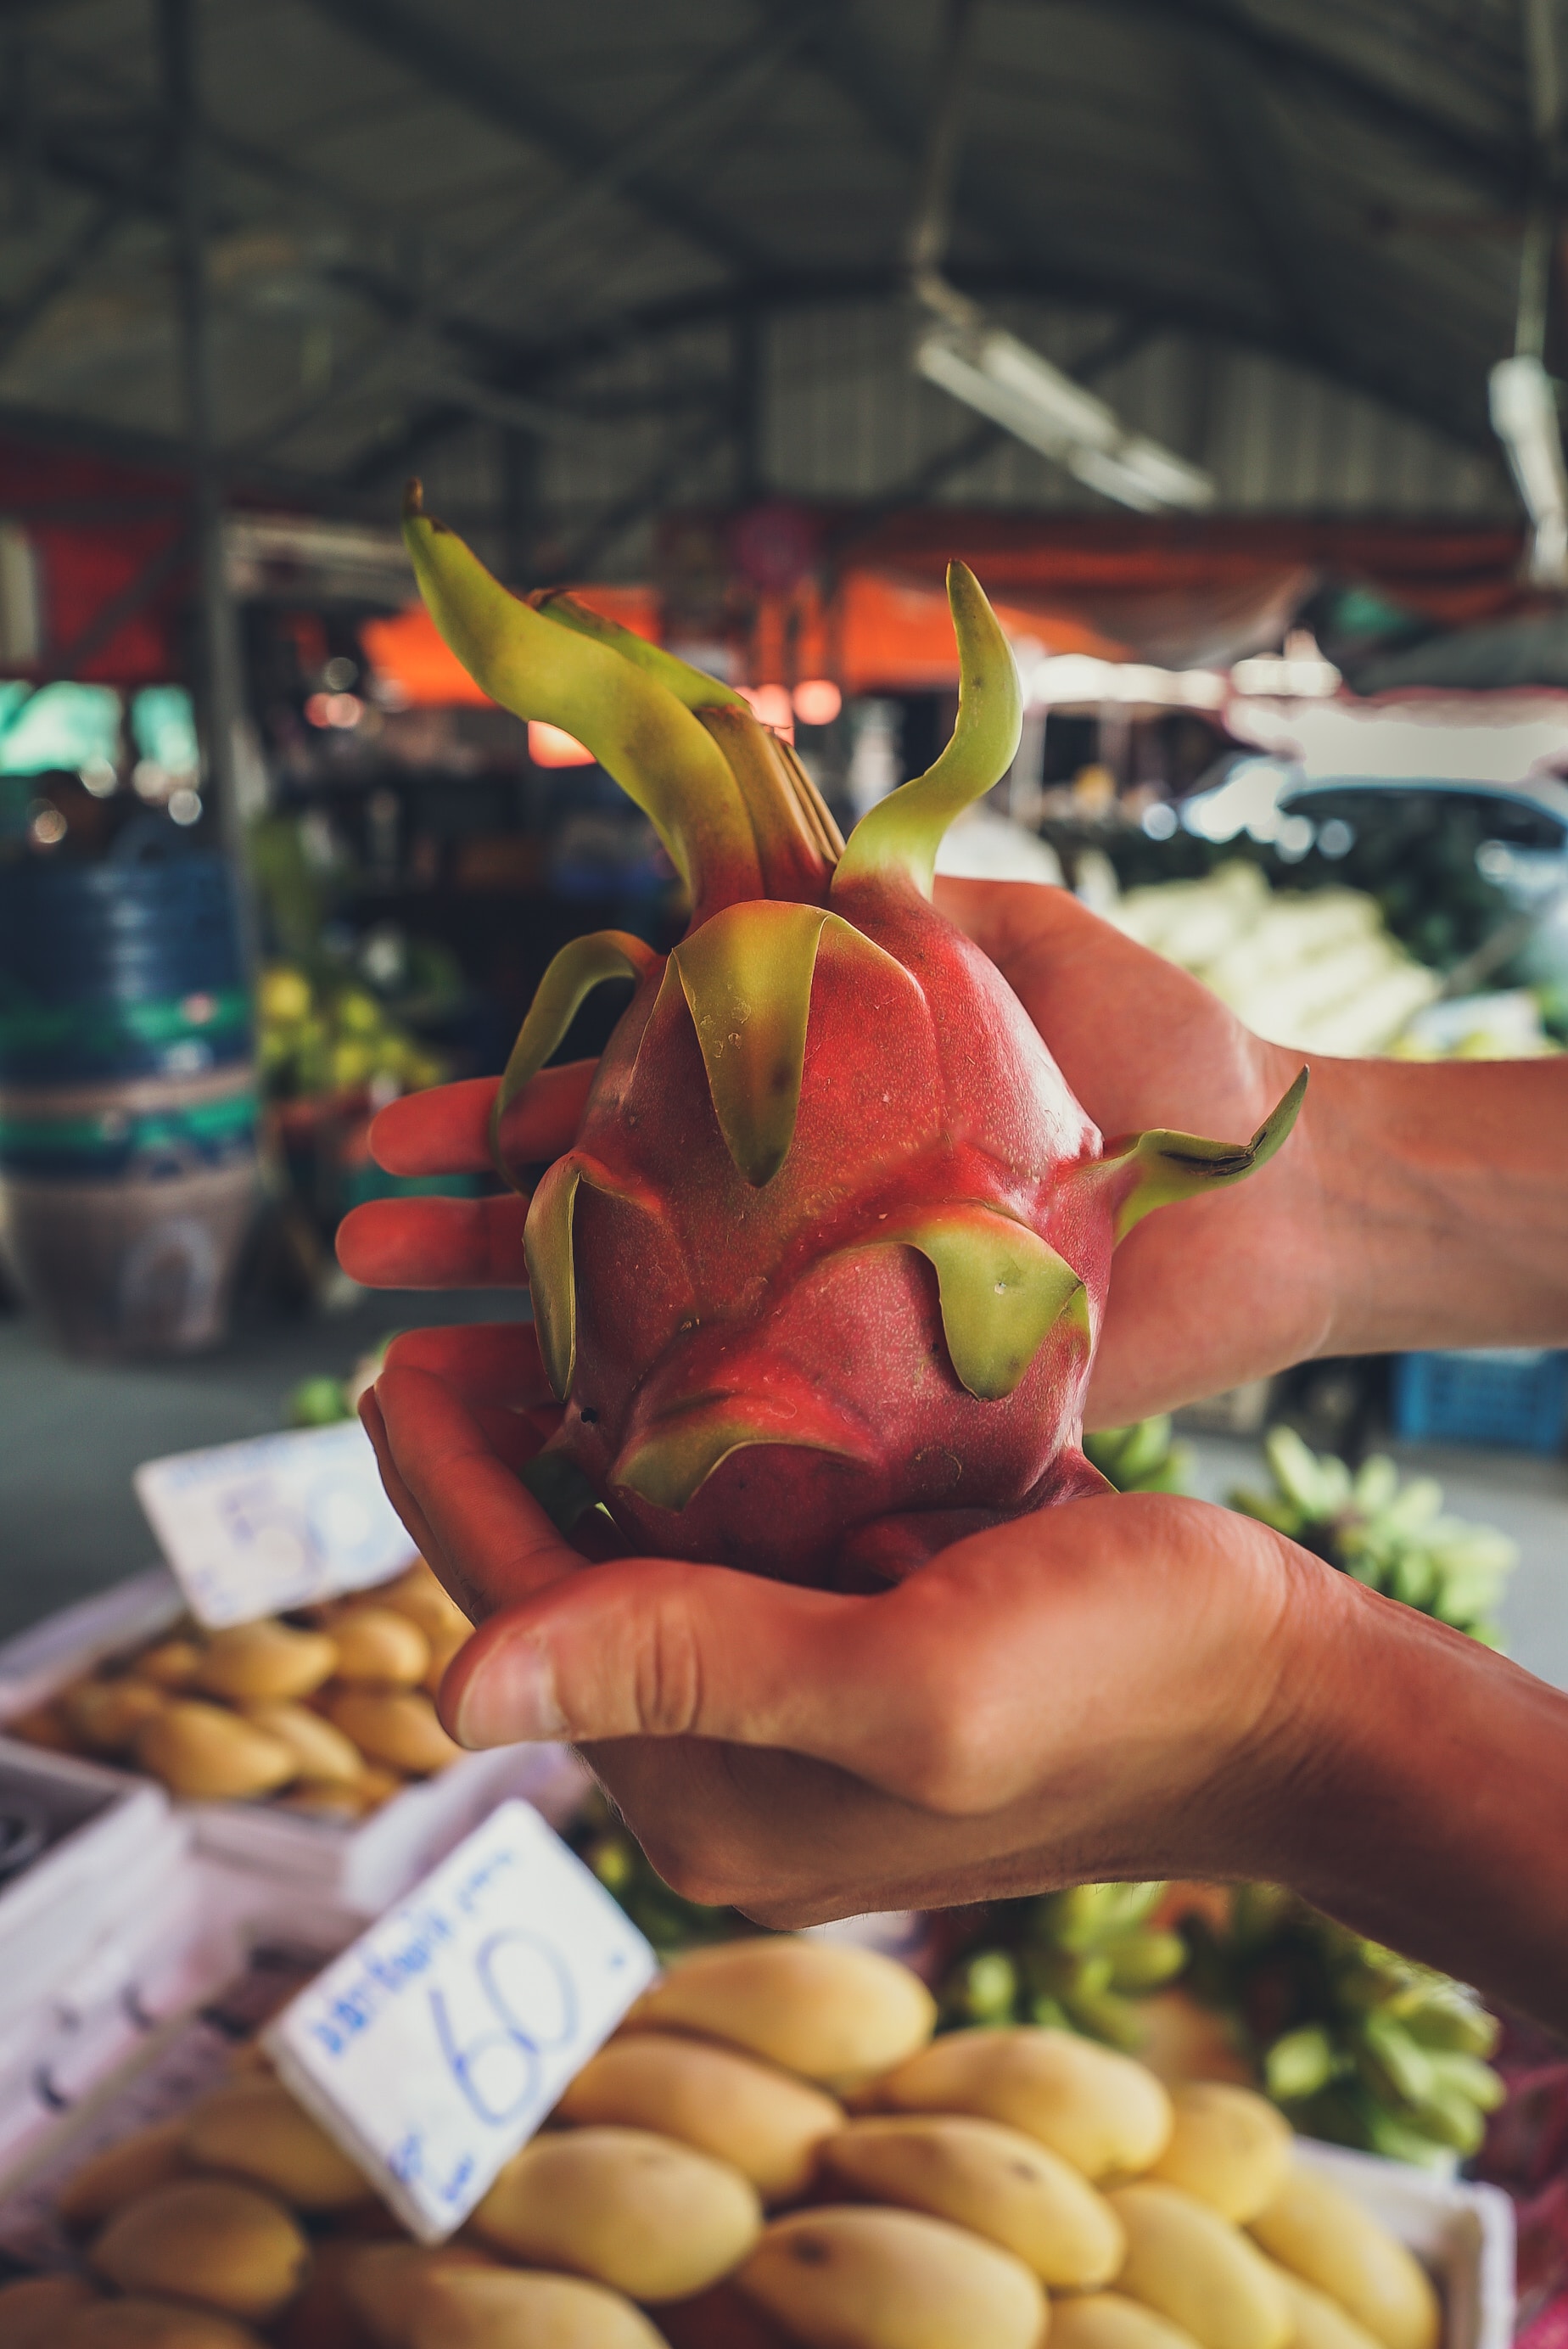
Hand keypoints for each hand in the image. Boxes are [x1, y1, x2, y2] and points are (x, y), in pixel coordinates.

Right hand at [337, 884, 1332, 1426]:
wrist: (1285, 1189)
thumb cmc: (1161, 1053)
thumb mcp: (1010, 941)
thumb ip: (884, 905)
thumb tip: (762, 834)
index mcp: (802, 1099)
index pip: (620, 1105)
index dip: (509, 1113)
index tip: (403, 1130)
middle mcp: (798, 1211)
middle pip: (605, 1226)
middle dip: (471, 1234)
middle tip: (356, 1252)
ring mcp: (836, 1311)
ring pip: (651, 1329)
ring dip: (522, 1337)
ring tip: (390, 1352)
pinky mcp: (896, 1404)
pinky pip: (757, 1420)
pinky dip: (652, 1433)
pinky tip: (551, 1453)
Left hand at [363, 1364, 1567, 2030]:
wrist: (1291, 1697)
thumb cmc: (1131, 1677)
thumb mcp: (911, 1676)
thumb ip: (689, 1671)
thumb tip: (437, 1689)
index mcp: (709, 1798)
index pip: (518, 1616)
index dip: (441, 1482)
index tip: (393, 1349)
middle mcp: (724, 1775)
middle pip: (561, 1590)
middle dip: (502, 1454)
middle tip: (463, 1306)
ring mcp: (784, 1725)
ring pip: (635, 1563)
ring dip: (584, 1446)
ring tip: (551, 1310)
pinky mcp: (845, 1661)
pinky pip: (721, 1554)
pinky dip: (685, 1462)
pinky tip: (683, 1360)